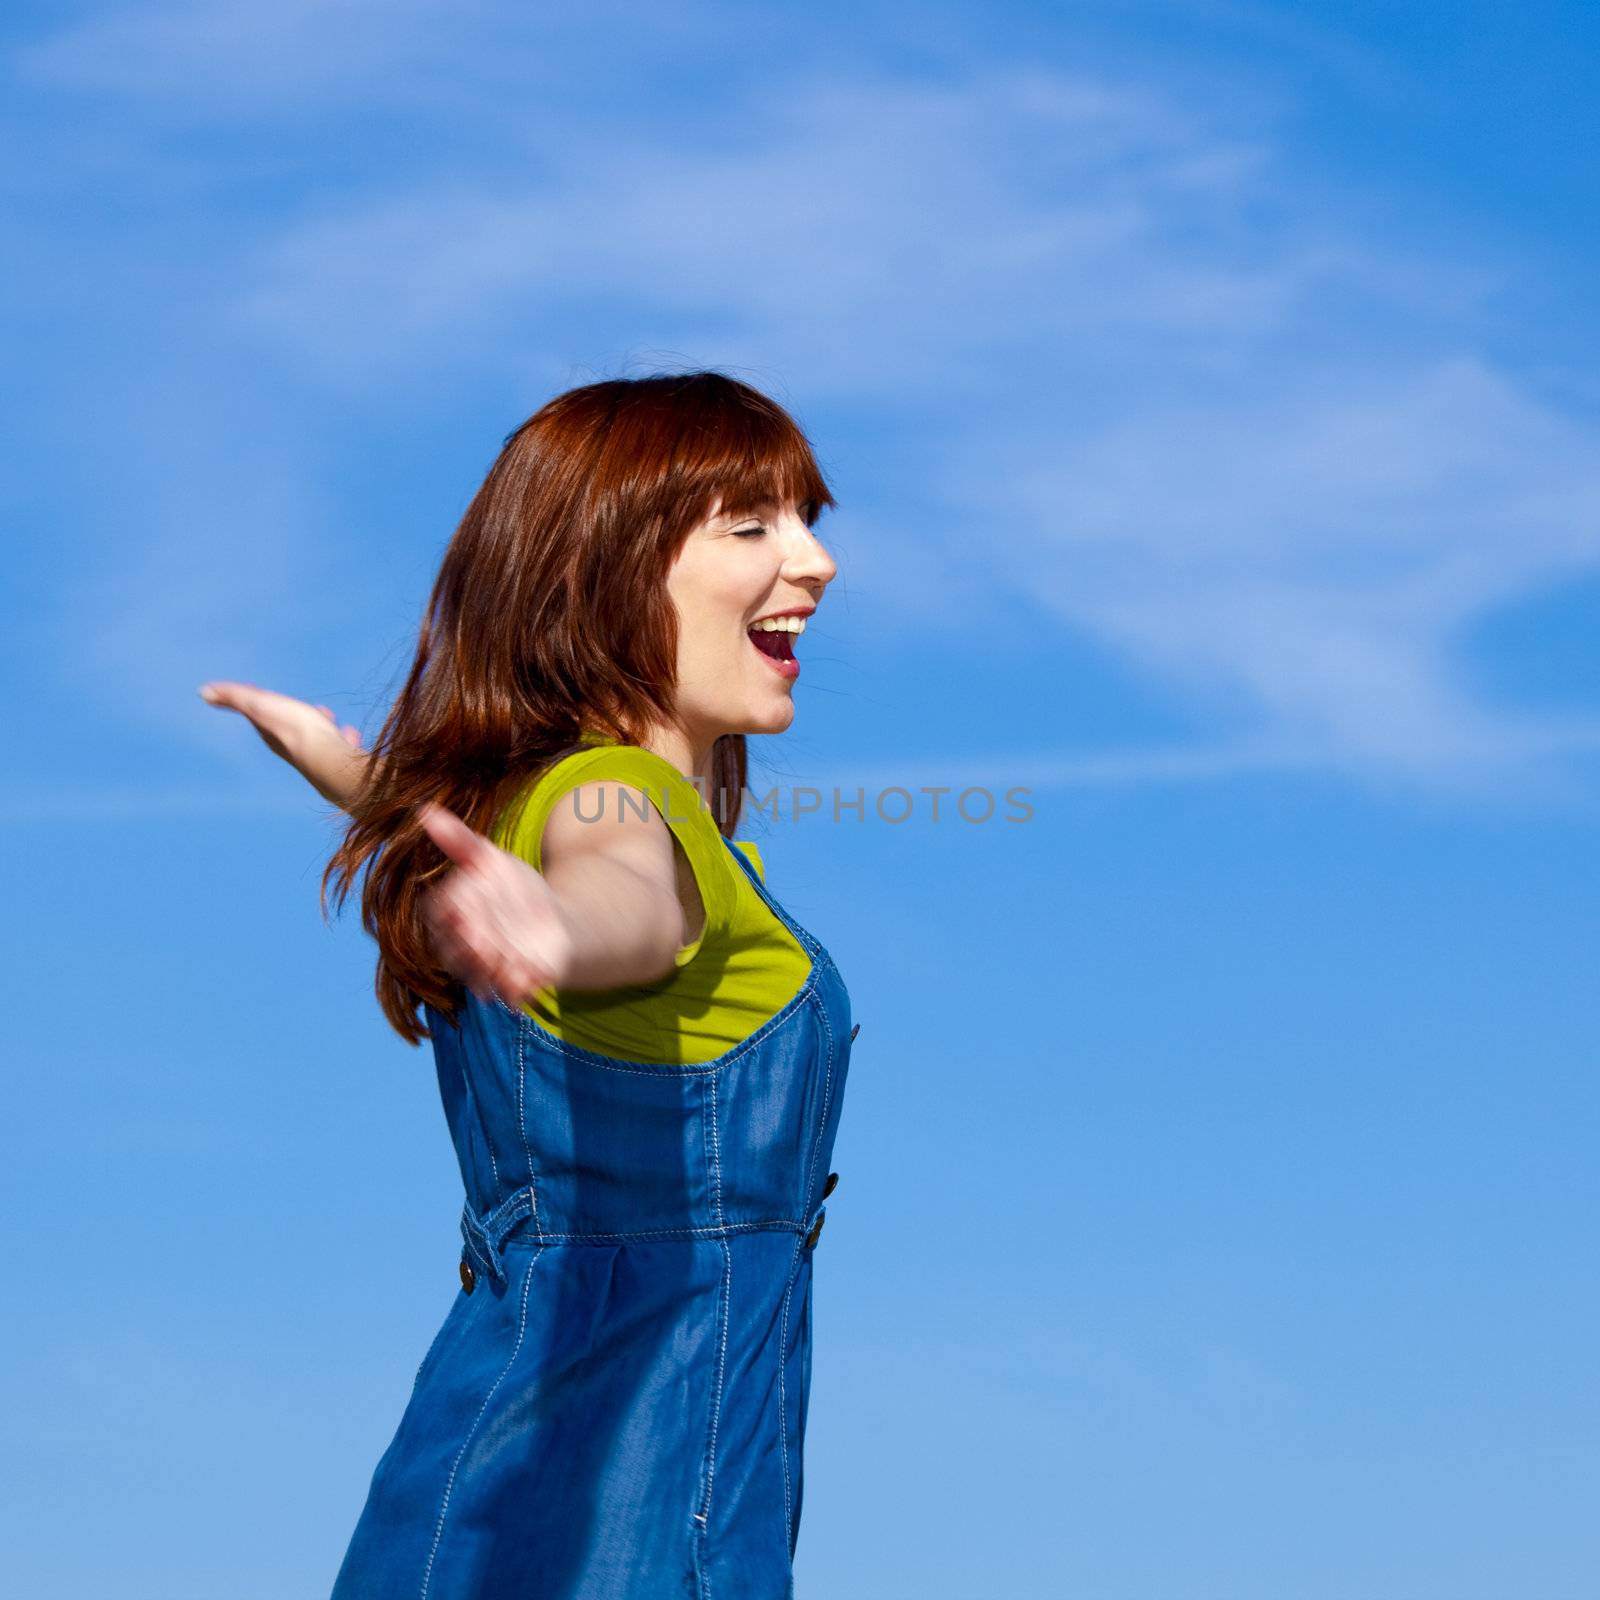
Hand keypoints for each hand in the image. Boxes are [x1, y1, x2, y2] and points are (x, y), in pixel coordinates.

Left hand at [200, 680, 369, 808]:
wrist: (331, 764)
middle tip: (290, 702)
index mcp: (271, 733)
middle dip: (288, 712)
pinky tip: (351, 734)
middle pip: (287, 725)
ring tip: (327, 714)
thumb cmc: (298, 732)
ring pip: (316, 735)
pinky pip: (340, 745)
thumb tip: (203, 691)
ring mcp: (316, 754)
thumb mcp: (260, 706)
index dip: (254, 698)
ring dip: (319, 723)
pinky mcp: (339, 760)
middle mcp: (291, 746)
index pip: (258, 711)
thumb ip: (235, 698)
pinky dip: (342, 737)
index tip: (250, 689)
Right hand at [419, 803, 575, 1008]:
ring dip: (492, 973)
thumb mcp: (491, 859)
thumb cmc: (513, 889)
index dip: (449, 914)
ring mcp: (488, 969)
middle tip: (482, 941)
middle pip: (457, 951)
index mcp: (453, 915)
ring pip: (481, 976)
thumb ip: (461, 842)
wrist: (555, 918)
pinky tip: (533, 979)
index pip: (441, 916)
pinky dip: (520, 988)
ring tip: (508, 964)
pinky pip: (512, 992)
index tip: (460, 907)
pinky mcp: (516, 984)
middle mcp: (464, 946)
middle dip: (469, 946)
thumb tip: (426, 811)